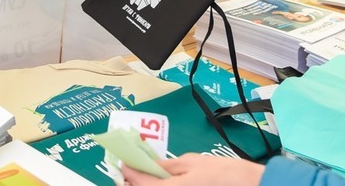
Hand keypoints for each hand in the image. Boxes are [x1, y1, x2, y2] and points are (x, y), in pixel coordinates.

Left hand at [121, 153, 264, 185]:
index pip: (140, 183)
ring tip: (143, 176)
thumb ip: (167, 165)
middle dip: (134, 183)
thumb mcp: (191, 162)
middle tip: (130, 171)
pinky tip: (161, 180)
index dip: (129, 172)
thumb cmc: (221, 172)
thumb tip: (149, 164)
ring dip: (146, 185)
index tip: (123, 163)